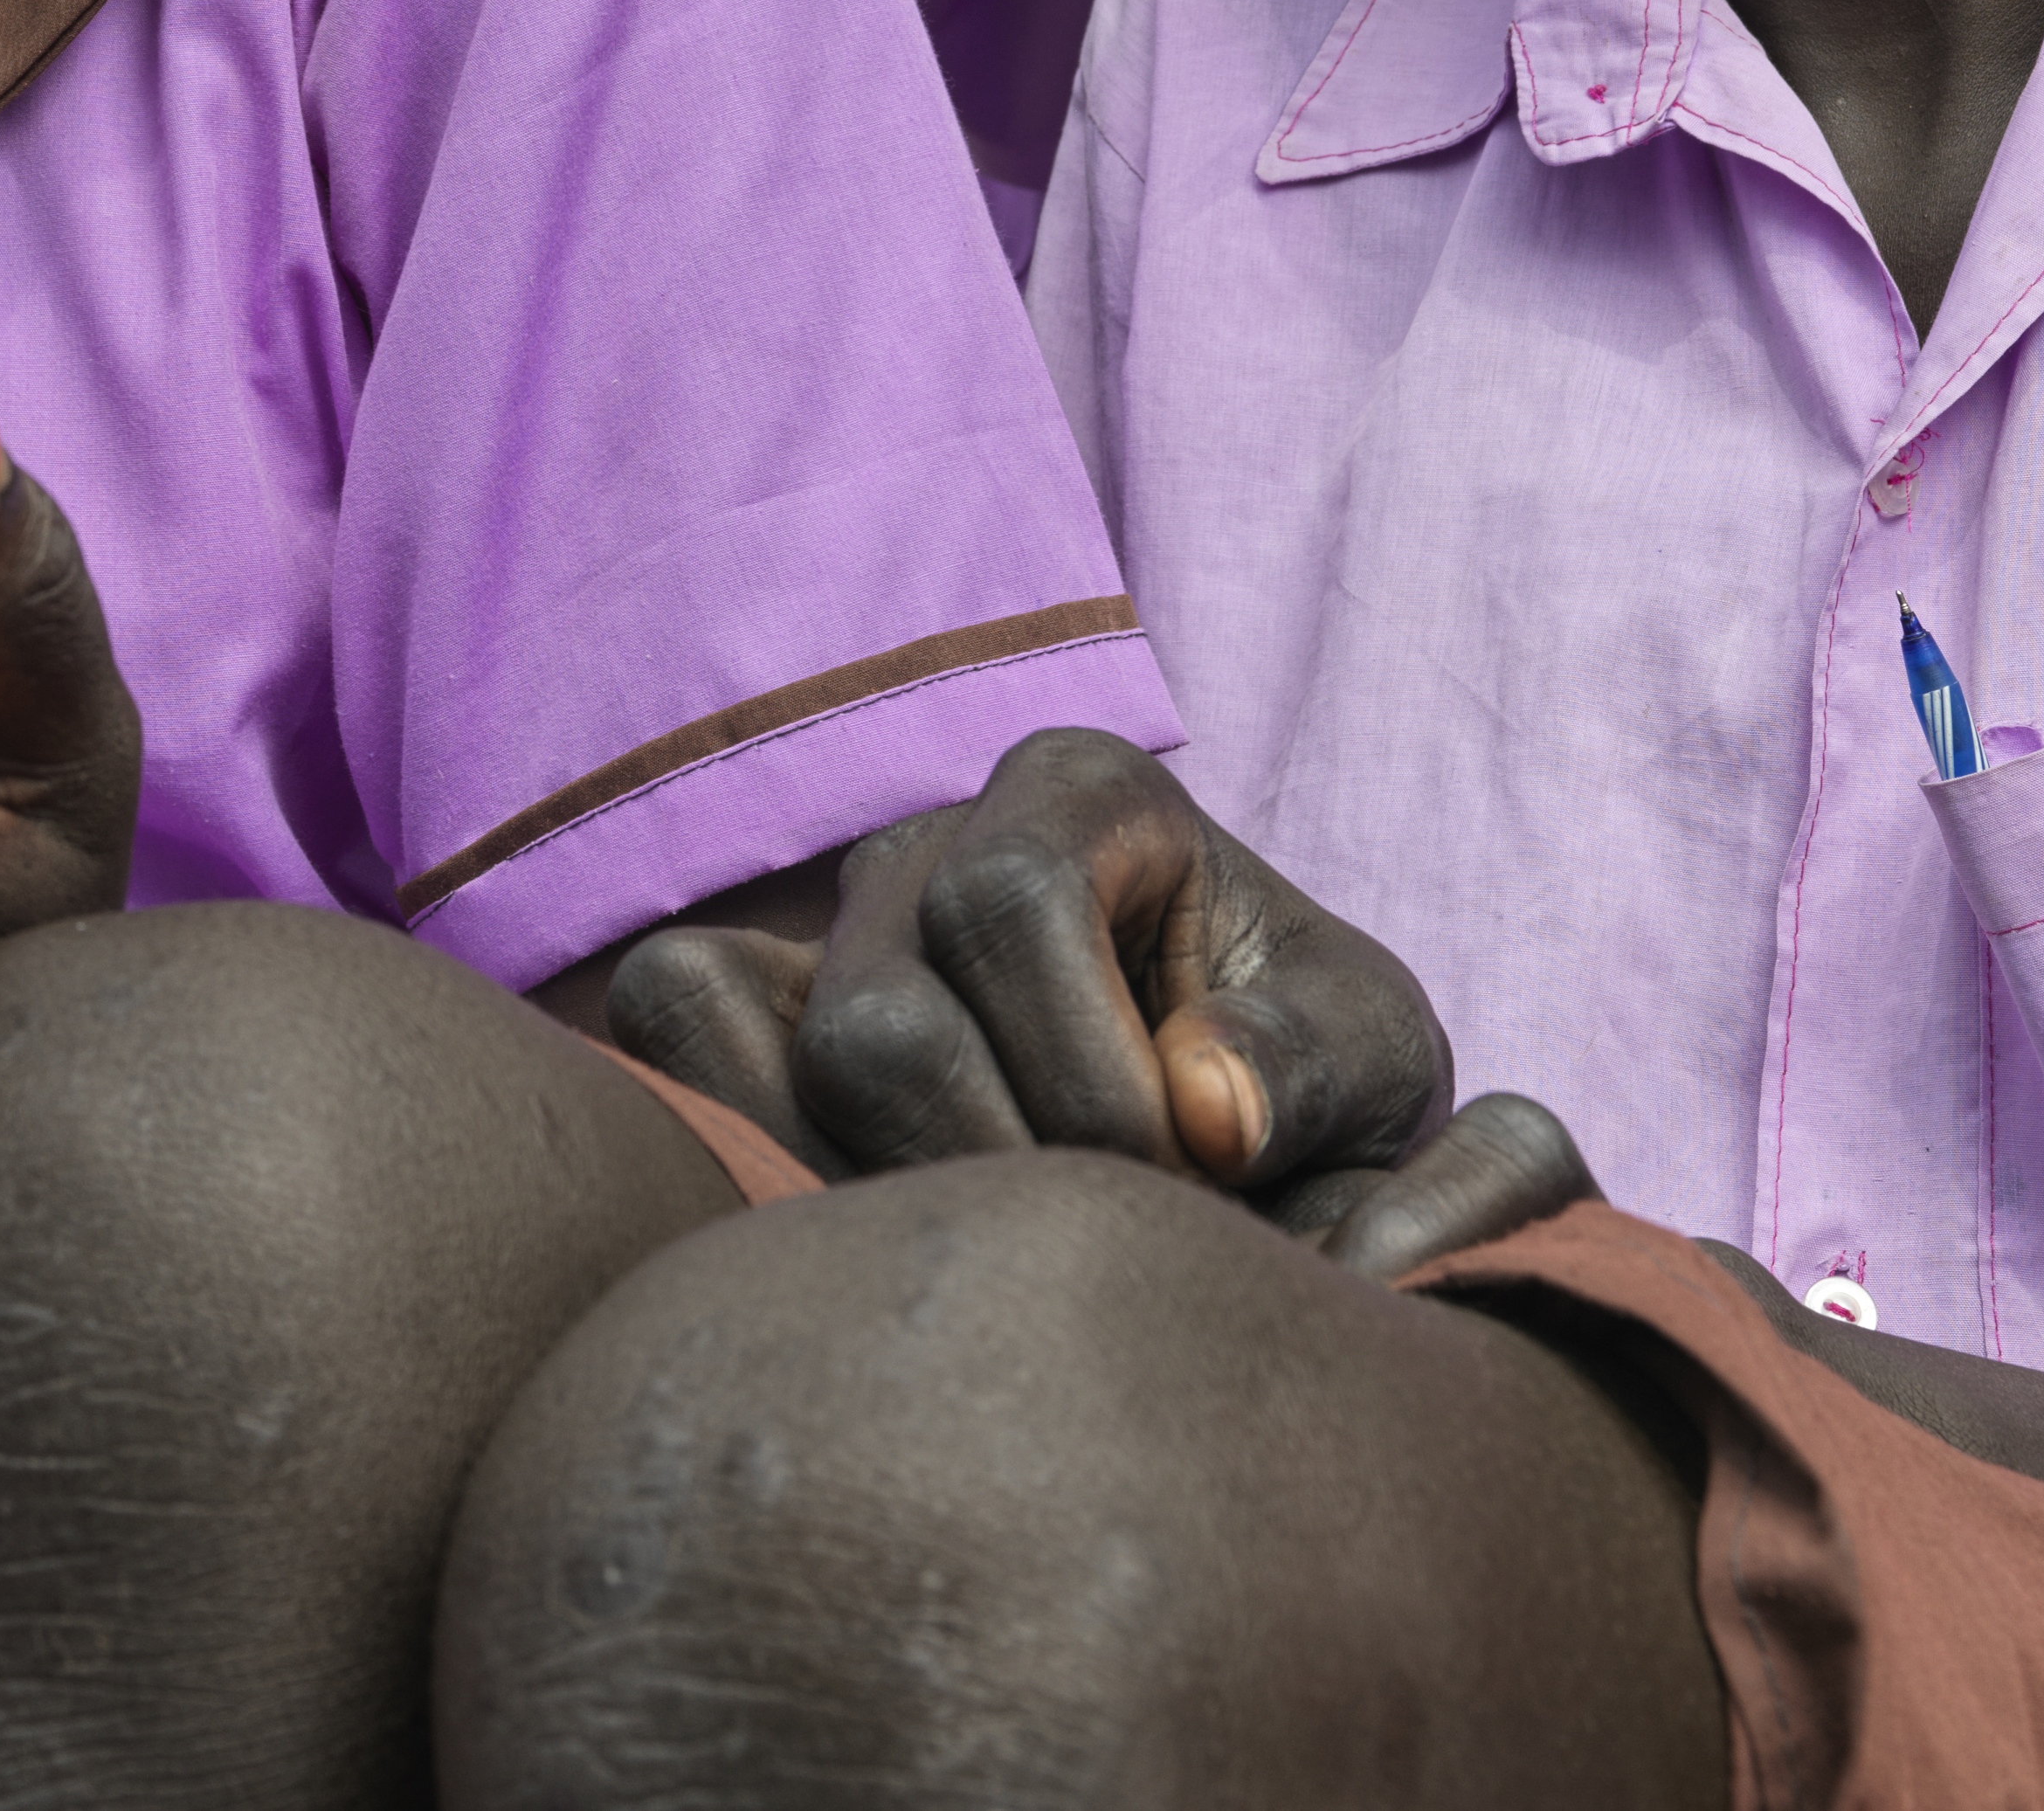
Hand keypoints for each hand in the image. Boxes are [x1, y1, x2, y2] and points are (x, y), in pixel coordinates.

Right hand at [600, 729, 1550, 1259]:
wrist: (1235, 1150)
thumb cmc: (1304, 1089)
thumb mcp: (1372, 1061)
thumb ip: (1312, 1066)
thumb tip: (1204, 1110)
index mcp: (1080, 790)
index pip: (1006, 899)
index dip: (1090, 1071)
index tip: (1191, 1176)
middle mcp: (922, 837)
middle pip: (879, 1019)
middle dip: (1005, 1173)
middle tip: (1107, 1248)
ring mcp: (812, 924)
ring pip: (768, 1059)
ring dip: (899, 1198)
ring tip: (1016, 1253)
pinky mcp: (735, 1005)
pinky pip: (671, 1035)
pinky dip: (764, 1150)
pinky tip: (900, 1224)